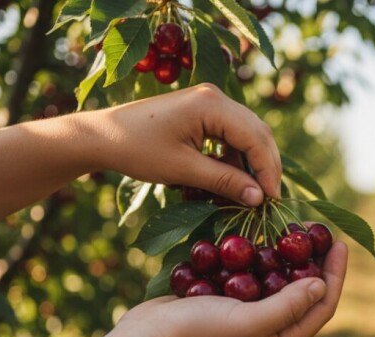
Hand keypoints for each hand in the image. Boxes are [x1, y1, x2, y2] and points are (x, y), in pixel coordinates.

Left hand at [78, 83, 280, 206]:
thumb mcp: (183, 170)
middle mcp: (215, 97)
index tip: (272, 201)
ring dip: (251, 163)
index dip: (268, 170)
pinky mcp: (201, 111)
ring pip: (246, 134)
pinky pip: (230, 134)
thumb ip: (225, 181)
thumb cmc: (138, 151)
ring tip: (252, 193)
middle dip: (265, 166)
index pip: (256, 138)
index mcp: (212, 104)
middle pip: (257, 132)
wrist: (102, 136)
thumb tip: (259, 198)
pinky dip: (235, 158)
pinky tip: (232, 180)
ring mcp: (209, 102)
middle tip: (269, 199)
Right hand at [118, 241, 348, 336]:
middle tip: (317, 229)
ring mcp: (244, 316)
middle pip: (302, 292)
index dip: (335, 275)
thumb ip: (288, 305)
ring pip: (275, 280)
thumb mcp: (250, 322)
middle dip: (313, 260)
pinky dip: (255, 256)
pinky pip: (249, 276)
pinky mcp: (223, 302)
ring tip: (291, 228)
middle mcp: (267, 331)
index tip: (340, 242)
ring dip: (285, 256)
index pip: (321, 306)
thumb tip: (320, 284)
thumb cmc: (199, 335)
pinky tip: (256, 235)